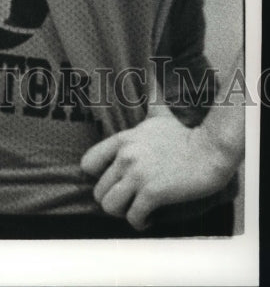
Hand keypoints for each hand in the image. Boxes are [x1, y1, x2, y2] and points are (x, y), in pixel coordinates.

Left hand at [80, 102, 235, 230]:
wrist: (209, 151)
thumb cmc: (184, 134)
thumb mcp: (159, 114)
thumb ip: (150, 97)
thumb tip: (151, 73)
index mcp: (123, 140)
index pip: (88, 163)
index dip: (97, 177)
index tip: (113, 181)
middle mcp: (126, 157)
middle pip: (98, 192)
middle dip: (112, 200)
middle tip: (127, 200)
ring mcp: (138, 175)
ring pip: (110, 207)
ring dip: (122, 213)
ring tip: (135, 209)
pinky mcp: (153, 193)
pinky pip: (133, 218)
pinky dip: (140, 223)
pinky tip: (149, 218)